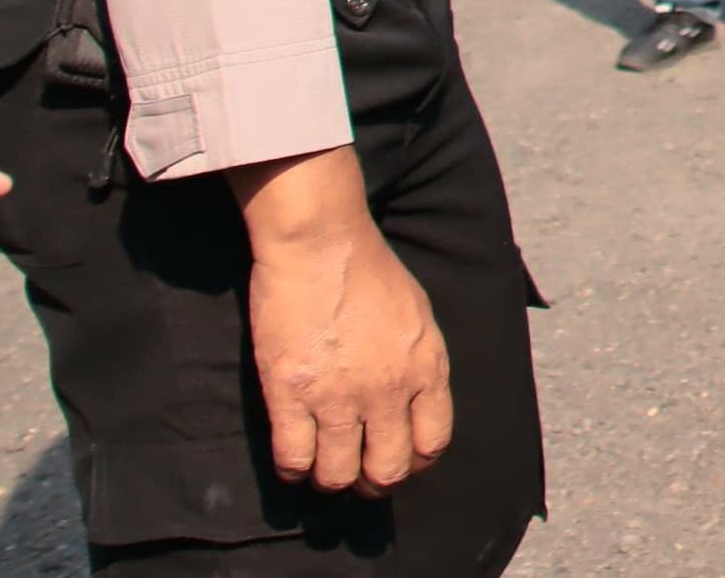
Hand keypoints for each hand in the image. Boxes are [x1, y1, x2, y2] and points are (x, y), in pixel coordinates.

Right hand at [231, 149, 451, 494]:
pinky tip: (294, 452)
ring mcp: (338, 395)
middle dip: (373, 481)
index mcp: (427, 366)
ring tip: (323, 463)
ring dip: (330, 477)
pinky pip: (293, 460)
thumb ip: (419, 365)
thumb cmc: (369, 270)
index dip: (414, 461)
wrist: (322, 242)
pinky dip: (293, 467)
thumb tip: (412, 408)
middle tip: (357, 473)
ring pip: (337, 476)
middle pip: (388, 471)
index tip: (396, 457)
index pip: (433, 443)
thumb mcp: (417, 316)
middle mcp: (389, 389)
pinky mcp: (291, 395)